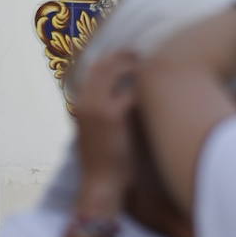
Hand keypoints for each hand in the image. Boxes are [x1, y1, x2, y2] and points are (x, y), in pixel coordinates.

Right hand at [72, 49, 137, 201]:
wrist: (101, 182)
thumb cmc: (103, 160)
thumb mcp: (95, 131)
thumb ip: (101, 111)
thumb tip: (119, 96)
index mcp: (80, 104)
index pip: (93, 70)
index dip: (111, 59)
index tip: (126, 54)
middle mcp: (86, 102)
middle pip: (104, 66)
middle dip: (123, 56)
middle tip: (140, 53)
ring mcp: (97, 107)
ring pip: (115, 72)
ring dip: (133, 65)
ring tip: (148, 63)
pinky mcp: (113, 116)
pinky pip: (130, 91)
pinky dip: (142, 85)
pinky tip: (155, 84)